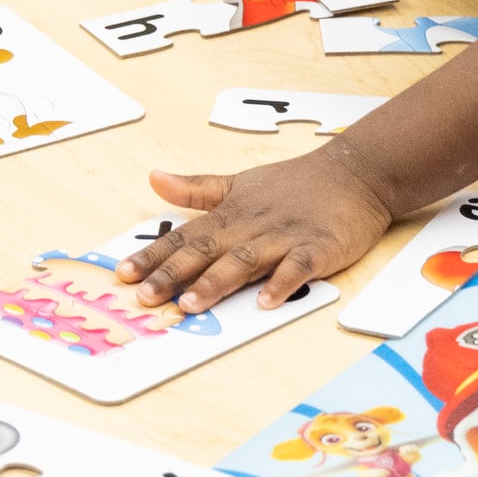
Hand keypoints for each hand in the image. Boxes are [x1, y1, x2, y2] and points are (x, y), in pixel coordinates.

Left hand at [113, 149, 396, 313]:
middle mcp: (250, 227)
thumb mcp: (238, 182)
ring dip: (216, 282)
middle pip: (205, 251)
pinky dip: (282, 283)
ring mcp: (283, 237)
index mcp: (230, 215)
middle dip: (172, 274)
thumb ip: (196, 188)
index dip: (153, 256)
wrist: (354, 173)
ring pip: (244, 261)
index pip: (183, 237)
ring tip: (191, 303)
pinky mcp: (317, 248)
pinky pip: (297, 267)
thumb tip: (154, 178)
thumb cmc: (293, 183)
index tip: (123, 274)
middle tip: (145, 296)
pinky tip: (267, 302)